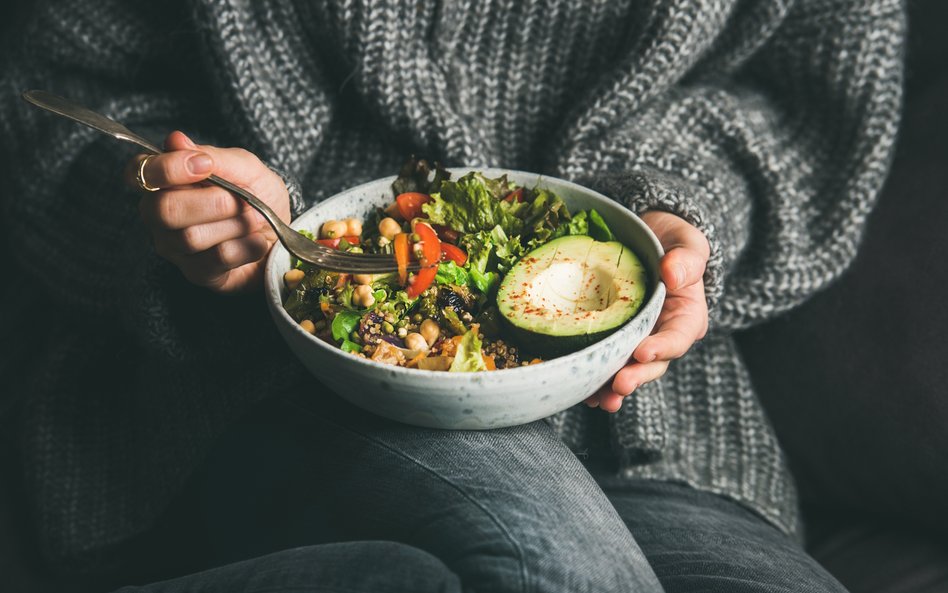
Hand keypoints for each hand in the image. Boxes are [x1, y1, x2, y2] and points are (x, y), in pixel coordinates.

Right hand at [130, 131, 290, 291]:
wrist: (284, 232)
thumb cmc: (258, 195)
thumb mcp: (246, 168)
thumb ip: (213, 156)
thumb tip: (175, 140)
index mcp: (165, 182)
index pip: (140, 172)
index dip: (167, 169)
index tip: (205, 165)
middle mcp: (160, 216)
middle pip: (164, 210)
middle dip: (212, 202)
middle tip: (241, 200)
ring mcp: (175, 248)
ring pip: (192, 237)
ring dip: (235, 225)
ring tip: (254, 220)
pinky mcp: (198, 274)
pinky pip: (217, 259)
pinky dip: (246, 246)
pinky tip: (257, 242)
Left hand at [585, 211, 709, 412]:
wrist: (647, 240)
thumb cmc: (671, 242)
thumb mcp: (687, 243)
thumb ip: (686, 259)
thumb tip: (673, 274)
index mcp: (686, 316)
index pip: (678, 337)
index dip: (662, 348)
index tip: (642, 353)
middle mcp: (662, 335)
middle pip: (652, 364)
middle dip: (636, 377)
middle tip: (619, 385)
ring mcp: (637, 340)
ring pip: (628, 370)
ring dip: (613, 388)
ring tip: (599, 400)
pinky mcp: (615, 340)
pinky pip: (606, 362)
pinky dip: (594, 376)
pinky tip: (580, 390)